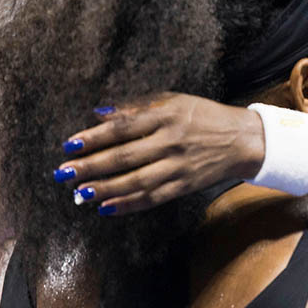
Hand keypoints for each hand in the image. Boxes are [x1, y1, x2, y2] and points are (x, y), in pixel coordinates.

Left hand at [55, 93, 264, 214]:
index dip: (95, 136)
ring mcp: (179, 166)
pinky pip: (153, 197)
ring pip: (137, 181)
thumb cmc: (204, 115)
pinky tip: (106, 208)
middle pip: (126, 156)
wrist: (243, 140)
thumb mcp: (174, 100)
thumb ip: (137, 106)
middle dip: (92, 166)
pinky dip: (129, 204)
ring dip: (106, 188)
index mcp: (167, 115)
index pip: (124, 127)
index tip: (69, 145)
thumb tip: (100, 113)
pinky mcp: (184, 186)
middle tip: (64, 173)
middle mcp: (171, 141)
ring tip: (80, 194)